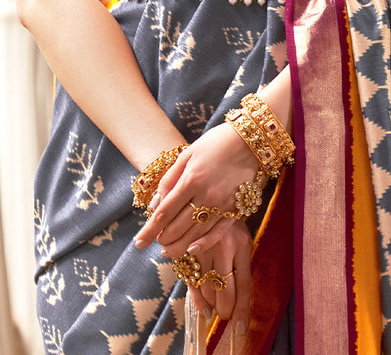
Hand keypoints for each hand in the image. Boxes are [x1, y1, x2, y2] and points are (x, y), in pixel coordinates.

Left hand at [134, 122, 259, 255]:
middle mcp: (206, 196)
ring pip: (196, 235)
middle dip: (163, 238)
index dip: (149, 230)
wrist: (252, 140)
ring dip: (179, 246)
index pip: (164, 213)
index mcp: (191, 180)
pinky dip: (203, 244)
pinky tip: (192, 249)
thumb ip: (169, 179)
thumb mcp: (188, 154)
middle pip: (178, 228)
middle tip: (156, 242)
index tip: (138, 243)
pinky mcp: (237, 210)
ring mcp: (223, 205)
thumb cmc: (216, 143)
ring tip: (168, 250)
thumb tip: (155, 205)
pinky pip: (217, 233)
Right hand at [187, 220, 251, 332]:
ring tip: (214, 308)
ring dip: (211, 303)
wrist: (208, 192)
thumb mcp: (240, 238)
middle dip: (224, 308)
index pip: (244, 283)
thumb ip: (239, 265)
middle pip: (225, 288)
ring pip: (207, 287)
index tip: (240, 329)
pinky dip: (197, 298)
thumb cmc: (228, 222)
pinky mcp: (187, 247)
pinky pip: (191, 280)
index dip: (242, 309)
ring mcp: (203, 247)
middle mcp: (224, 245)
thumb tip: (238, 301)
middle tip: (224, 314)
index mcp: (242, 243)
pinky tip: (203, 307)